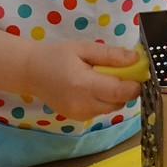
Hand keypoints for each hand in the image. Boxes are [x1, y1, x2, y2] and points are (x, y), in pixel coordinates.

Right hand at [24, 40, 141, 121]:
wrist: (30, 71)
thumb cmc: (56, 55)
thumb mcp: (83, 48)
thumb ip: (110, 55)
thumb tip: (136, 59)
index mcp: (84, 84)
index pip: (120, 92)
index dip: (134, 85)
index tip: (137, 73)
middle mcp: (83, 104)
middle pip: (119, 102)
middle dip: (125, 90)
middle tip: (118, 73)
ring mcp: (79, 114)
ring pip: (111, 109)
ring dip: (113, 96)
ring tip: (100, 80)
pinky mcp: (77, 118)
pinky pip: (99, 111)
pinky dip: (102, 101)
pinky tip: (90, 89)